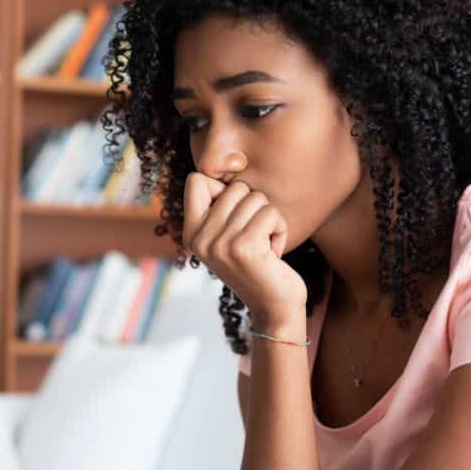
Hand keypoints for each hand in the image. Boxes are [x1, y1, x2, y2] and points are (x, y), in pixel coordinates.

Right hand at [182, 173, 306, 324]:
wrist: (273, 307)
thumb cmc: (257, 265)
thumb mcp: (227, 237)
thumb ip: (219, 208)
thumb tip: (223, 162)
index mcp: (191, 233)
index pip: (196, 179)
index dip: (222, 187)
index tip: (234, 213)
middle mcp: (200, 238)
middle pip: (234, 187)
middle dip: (254, 206)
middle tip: (255, 235)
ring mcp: (220, 244)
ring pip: (255, 198)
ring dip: (269, 218)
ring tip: (264, 244)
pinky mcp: (245, 248)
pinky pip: (270, 213)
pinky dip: (280, 228)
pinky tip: (274, 251)